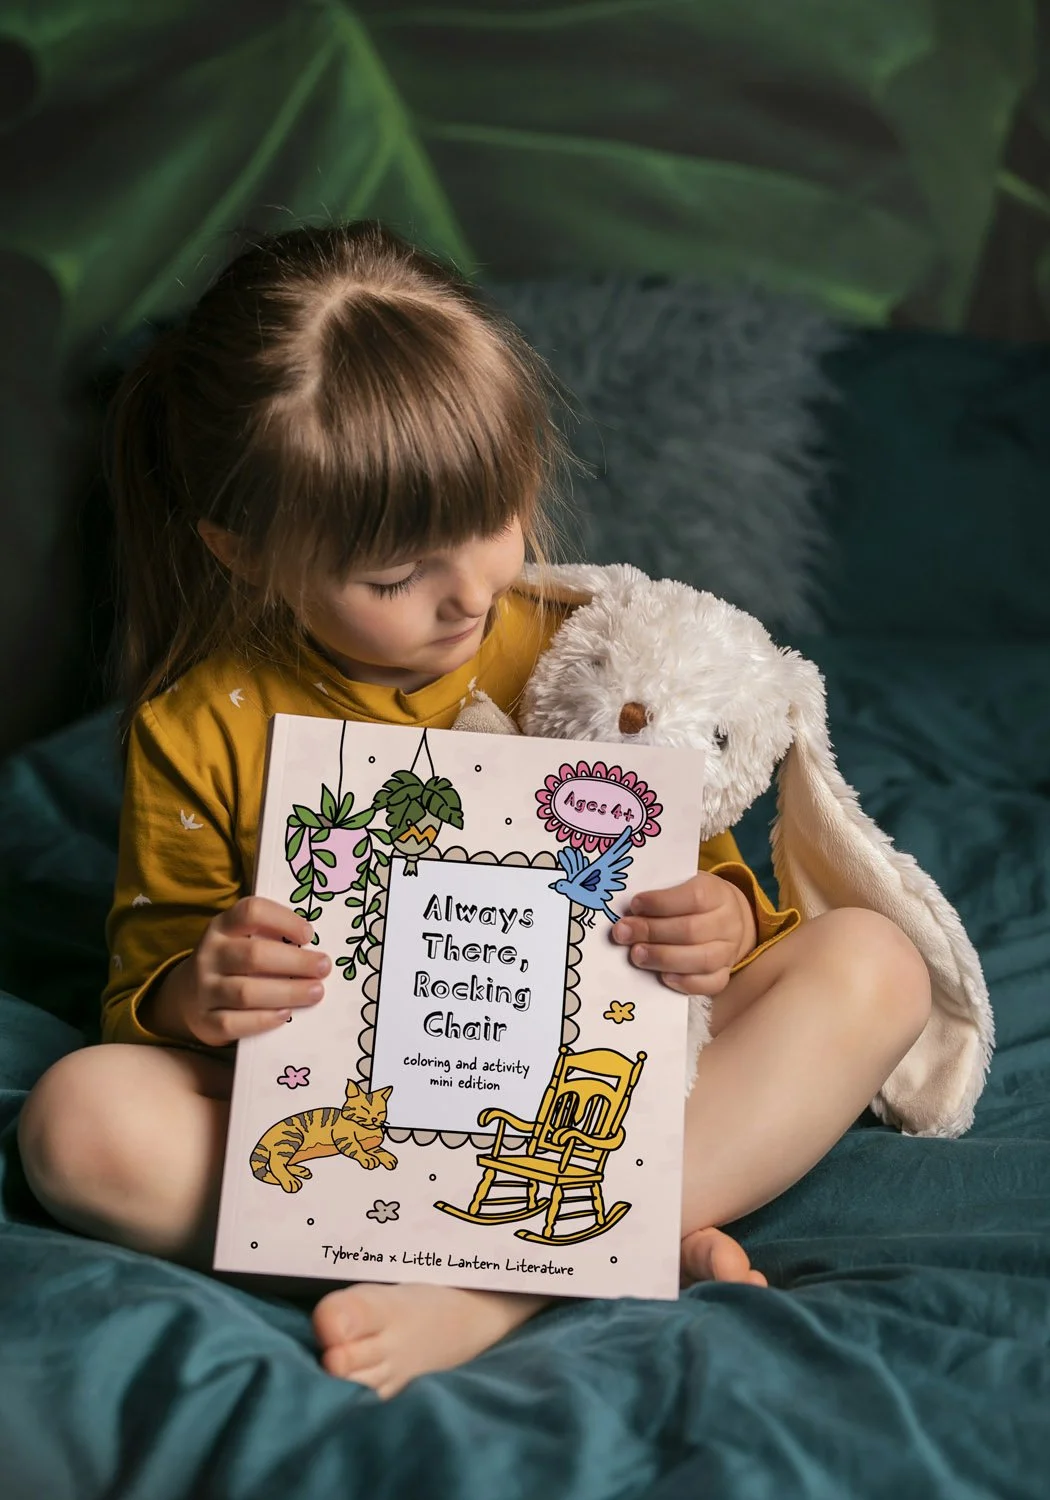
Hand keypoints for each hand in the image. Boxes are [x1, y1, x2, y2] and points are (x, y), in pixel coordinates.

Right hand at [142, 897, 329, 1045]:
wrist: (188, 997)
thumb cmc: (231, 964)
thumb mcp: (240, 940)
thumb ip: (269, 938)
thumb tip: (315, 949)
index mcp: (222, 927)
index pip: (251, 912)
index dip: (283, 920)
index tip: (309, 935)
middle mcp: (210, 955)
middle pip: (254, 955)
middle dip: (296, 962)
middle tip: (323, 967)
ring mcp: (204, 989)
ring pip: (246, 992)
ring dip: (287, 992)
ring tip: (315, 992)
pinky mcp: (205, 1021)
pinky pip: (234, 1023)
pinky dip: (263, 1020)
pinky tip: (286, 1014)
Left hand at [610, 872, 756, 996]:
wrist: (725, 919)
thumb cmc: (691, 901)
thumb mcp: (680, 886)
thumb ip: (659, 895)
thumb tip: (627, 910)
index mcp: (716, 893)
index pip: (694, 897)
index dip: (661, 902)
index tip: (634, 905)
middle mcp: (727, 923)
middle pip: (691, 931)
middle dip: (651, 932)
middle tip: (622, 932)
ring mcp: (728, 951)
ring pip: (701, 960)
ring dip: (663, 958)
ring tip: (636, 955)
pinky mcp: (724, 974)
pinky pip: (709, 984)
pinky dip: (685, 983)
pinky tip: (662, 977)